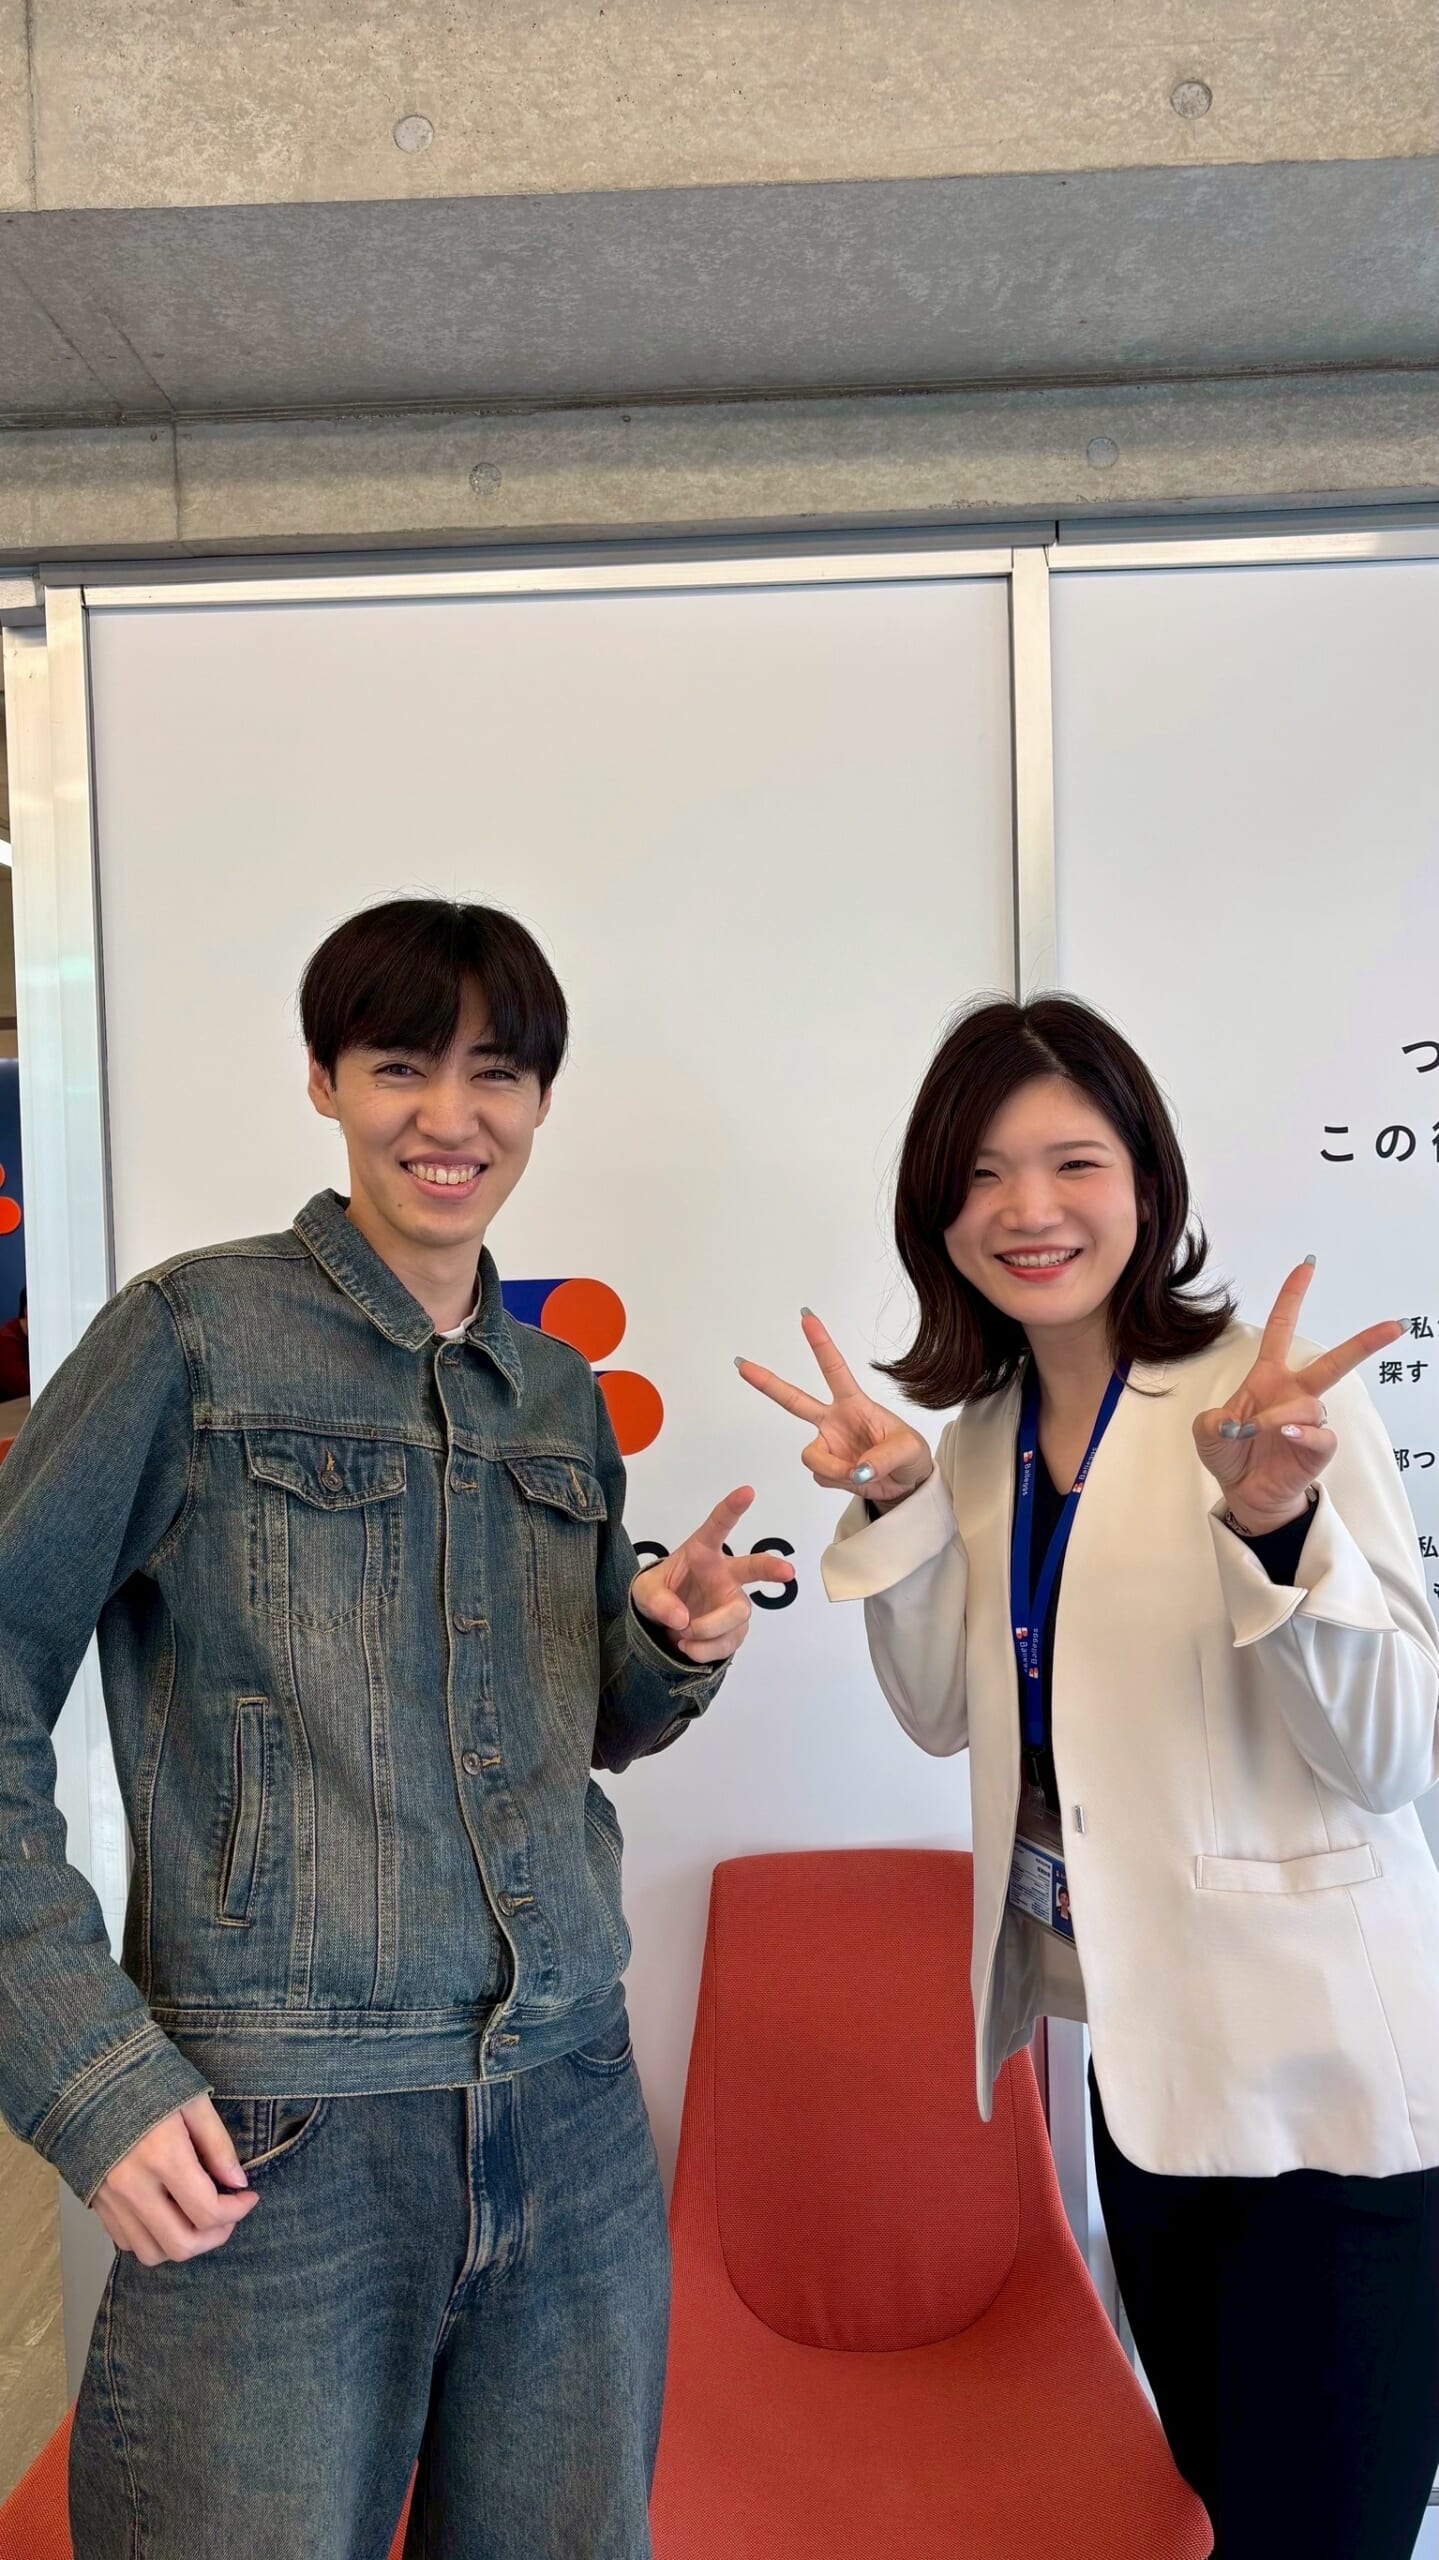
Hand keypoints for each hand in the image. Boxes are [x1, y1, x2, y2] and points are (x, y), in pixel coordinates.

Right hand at [92, 2096, 257, 2266]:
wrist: (88, 2079)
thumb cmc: (146, 2082)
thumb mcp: (192, 2101)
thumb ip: (218, 2145)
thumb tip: (239, 2183)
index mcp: (162, 2155)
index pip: (207, 2211)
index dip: (237, 2210)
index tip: (248, 2196)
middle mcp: (133, 2185)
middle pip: (181, 2244)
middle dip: (215, 2236)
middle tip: (228, 2215)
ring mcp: (111, 2199)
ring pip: (153, 2252)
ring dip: (183, 2243)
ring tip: (198, 2217)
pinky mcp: (97, 2204)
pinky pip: (128, 2243)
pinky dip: (154, 2238)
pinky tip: (168, 2213)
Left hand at [632, 1488, 794, 1663]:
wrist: (664, 1626)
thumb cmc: (660, 1594)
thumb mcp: (645, 1593)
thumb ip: (658, 1601)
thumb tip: (682, 1619)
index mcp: (702, 1553)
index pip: (717, 1527)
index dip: (732, 1509)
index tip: (747, 1492)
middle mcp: (724, 1575)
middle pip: (754, 1568)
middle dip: (772, 1568)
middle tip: (787, 1572)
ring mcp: (733, 1602)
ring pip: (737, 1614)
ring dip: (709, 1629)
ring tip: (683, 1635)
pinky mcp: (735, 1629)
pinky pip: (728, 1642)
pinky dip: (705, 1650)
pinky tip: (688, 1647)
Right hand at [737, 1310, 933, 1507]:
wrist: (906, 1484)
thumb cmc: (909, 1455)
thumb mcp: (909, 1449)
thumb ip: (883, 1457)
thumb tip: (858, 1470)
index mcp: (855, 1404)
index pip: (834, 1370)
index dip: (820, 1343)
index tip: (806, 1318)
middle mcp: (834, 1421)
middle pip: (794, 1400)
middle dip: (768, 1384)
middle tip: (743, 1365)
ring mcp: (828, 1444)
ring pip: (811, 1457)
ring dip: (834, 1470)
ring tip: (860, 1474)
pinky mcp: (826, 1468)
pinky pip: (821, 1477)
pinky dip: (840, 1482)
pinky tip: (856, 1478)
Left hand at [1194, 1259, 1403, 1532]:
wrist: (1244, 1493)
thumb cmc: (1230, 1453)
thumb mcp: (1206, 1431)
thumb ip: (1213, 1419)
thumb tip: (1234, 1421)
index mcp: (1268, 1378)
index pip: (1281, 1329)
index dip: (1292, 1298)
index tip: (1306, 1267)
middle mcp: (1294, 1393)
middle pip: (1333, 1361)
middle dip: (1364, 1343)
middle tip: (1394, 1325)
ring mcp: (1309, 1419)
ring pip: (1309, 1404)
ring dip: (1278, 1415)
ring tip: (1254, 1430)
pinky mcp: (1318, 1446)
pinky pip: (1320, 1433)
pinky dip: (1302, 1432)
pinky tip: (1286, 1434)